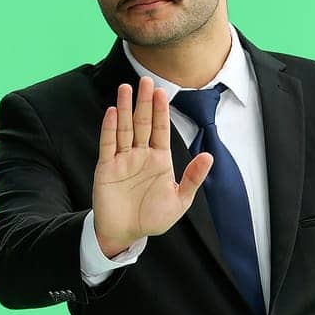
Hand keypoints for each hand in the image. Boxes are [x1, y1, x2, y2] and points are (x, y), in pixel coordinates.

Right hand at [92, 75, 213, 256]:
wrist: (125, 233)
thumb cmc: (152, 219)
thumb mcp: (178, 201)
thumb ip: (192, 178)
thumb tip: (208, 156)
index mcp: (159, 160)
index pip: (160, 129)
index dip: (161, 111)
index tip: (162, 91)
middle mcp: (140, 155)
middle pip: (142, 123)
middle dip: (144, 102)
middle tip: (146, 80)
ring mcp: (122, 159)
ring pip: (124, 128)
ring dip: (125, 109)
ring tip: (126, 88)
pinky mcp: (106, 167)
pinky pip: (108, 144)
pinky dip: (109, 128)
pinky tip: (112, 112)